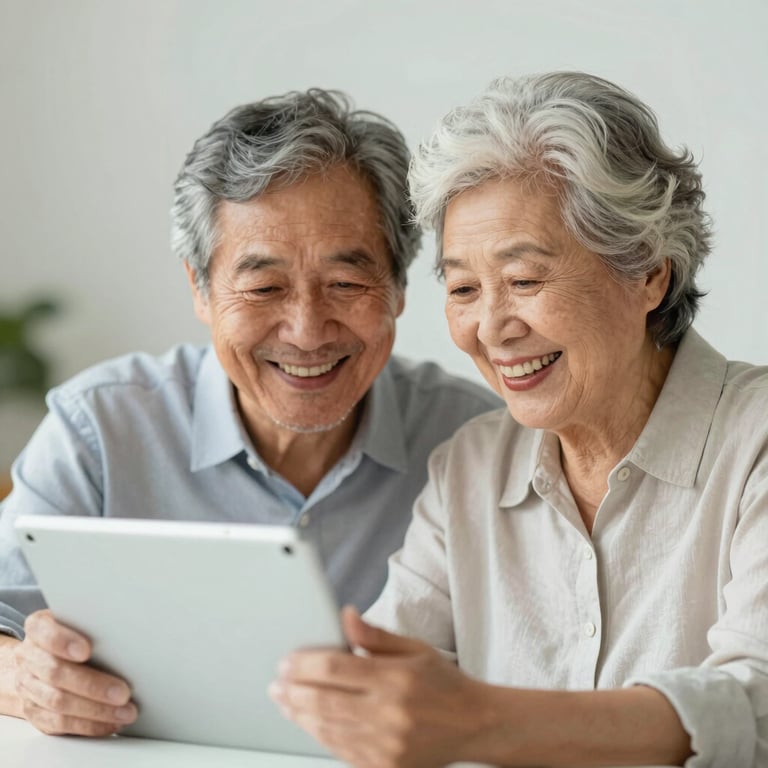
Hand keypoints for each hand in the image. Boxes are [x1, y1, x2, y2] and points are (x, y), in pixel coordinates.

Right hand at [14, 609, 136, 735]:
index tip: (86, 650)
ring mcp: (29, 687)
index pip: (44, 631)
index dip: (63, 641)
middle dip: (92, 685)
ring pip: (58, 703)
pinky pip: (60, 724)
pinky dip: (88, 725)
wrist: (38, 657)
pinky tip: (111, 723)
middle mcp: (29, 658)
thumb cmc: (71, 633)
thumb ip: (95, 622)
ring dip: (96, 710)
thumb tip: (131, 630)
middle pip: (55, 673)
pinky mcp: (35, 713)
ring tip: (125, 712)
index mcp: (38, 628)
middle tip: (123, 692)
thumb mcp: (79, 619)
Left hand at [270, 606, 490, 767]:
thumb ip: (375, 636)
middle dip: (294, 691)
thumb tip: (344, 615)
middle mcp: (390, 713)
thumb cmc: (444, 683)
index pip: (336, 668)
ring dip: (300, 715)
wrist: (475, 724)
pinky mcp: (386, 766)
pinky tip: (309, 724)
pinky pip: (343, 751)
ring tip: (284, 702)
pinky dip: (321, 736)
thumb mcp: (414, 648)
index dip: (305, 664)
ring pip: (329, 729)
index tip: (286, 661)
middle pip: (326, 701)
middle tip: (276, 683)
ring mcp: (387, 744)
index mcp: (396, 678)